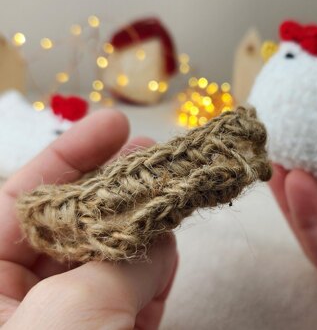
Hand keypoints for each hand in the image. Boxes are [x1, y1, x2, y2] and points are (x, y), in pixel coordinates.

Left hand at [0, 110, 177, 329]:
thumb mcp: (71, 312)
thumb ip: (118, 265)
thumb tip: (162, 237)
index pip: (23, 200)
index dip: (69, 155)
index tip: (114, 124)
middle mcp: (27, 296)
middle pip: (76, 221)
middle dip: (116, 187)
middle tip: (153, 155)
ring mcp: (74, 318)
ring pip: (112, 257)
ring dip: (145, 229)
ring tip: (174, 202)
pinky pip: (135, 293)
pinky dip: (156, 274)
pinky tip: (171, 255)